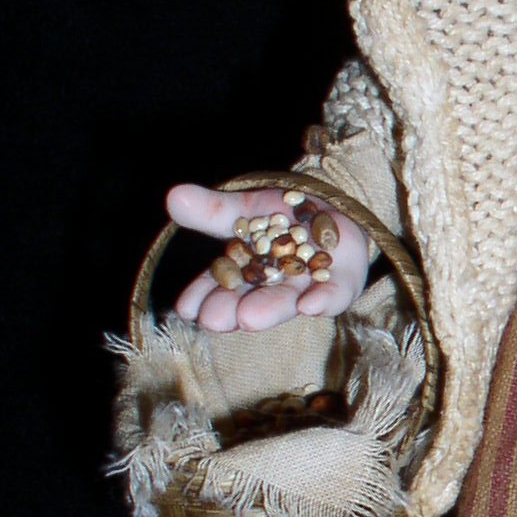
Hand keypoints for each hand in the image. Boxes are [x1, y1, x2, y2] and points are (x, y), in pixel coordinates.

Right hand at [166, 183, 369, 332]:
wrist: (337, 208)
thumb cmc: (285, 213)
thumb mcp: (246, 207)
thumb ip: (213, 209)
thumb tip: (173, 196)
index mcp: (248, 272)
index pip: (221, 285)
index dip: (204, 296)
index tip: (186, 309)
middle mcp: (275, 286)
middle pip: (252, 299)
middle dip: (233, 309)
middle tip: (215, 320)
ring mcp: (309, 286)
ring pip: (288, 300)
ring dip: (270, 309)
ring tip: (249, 319)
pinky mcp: (343, 283)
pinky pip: (334, 294)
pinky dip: (323, 300)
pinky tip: (310, 306)